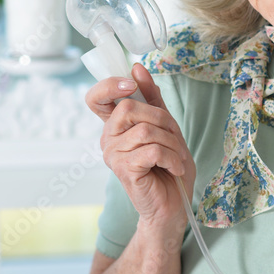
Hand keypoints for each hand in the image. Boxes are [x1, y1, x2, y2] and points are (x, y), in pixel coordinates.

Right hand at [85, 64, 195, 235]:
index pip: (95, 98)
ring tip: (177, 158)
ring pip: (146, 130)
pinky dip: (172, 158)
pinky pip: (152, 150)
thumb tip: (137, 68)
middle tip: (174, 137)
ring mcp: (113, 156)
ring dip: (172, 143)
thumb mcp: (166, 126)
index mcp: (114, 126)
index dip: (109, 85)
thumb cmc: (168, 167)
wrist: (174, 205)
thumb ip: (151, 98)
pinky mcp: (124, 171)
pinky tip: (175, 169)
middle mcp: (108, 139)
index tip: (130, 85)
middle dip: (161, 118)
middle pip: (128, 107)